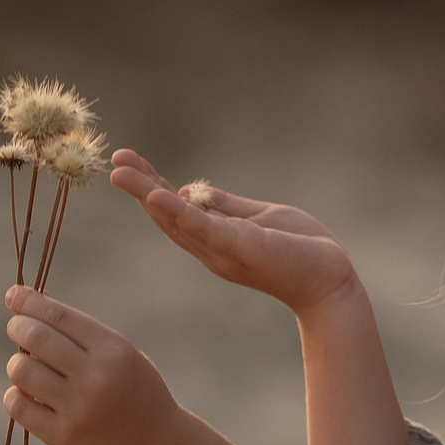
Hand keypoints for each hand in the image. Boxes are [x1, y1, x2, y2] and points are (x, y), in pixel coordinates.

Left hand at [3, 287, 183, 444]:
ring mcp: (78, 409)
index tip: (13, 295)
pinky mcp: (63, 437)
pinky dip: (16, 395)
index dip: (29, 302)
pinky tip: (28, 394)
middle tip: (17, 328)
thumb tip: (28, 311)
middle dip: (18, 327)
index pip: (59, 316)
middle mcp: (96, 377)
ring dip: (17, 363)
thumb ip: (82, 337)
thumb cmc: (135, 392)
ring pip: (21, 371)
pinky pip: (18, 405)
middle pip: (35, 338)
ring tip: (28, 367)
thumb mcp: (123, 355)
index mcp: (114, 351)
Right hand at [110, 149, 358, 315]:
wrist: (331, 282)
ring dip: (147, 195)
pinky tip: (156, 194)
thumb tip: (190, 189)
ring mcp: (222, 250)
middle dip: (139, 187)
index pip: (174, 208)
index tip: (126, 162)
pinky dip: (179, 211)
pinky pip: (204, 228)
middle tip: (114, 163)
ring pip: (176, 220)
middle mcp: (210, 248)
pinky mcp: (240, 247)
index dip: (149, 185)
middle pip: (165, 215)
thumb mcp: (257, 218)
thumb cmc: (301, 250)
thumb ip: (226, 206)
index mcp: (214, 238)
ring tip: (120, 173)